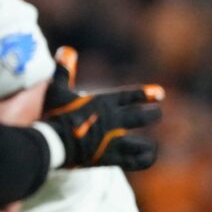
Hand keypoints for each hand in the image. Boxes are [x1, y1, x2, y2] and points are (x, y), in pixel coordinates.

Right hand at [42, 46, 163, 170]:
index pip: (131, 96)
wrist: (51, 141)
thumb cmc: (53, 114)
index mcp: (104, 103)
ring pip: (143, 143)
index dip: (147, 94)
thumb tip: (65, 50)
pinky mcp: (110, 158)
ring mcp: (113, 141)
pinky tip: (148, 158)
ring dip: (149, 144)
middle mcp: (113, 120)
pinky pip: (135, 161)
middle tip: (157, 114)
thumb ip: (64, 70)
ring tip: (151, 146)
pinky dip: (144, 159)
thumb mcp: (57, 89)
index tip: (160, 94)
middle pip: (143, 117)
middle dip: (153, 115)